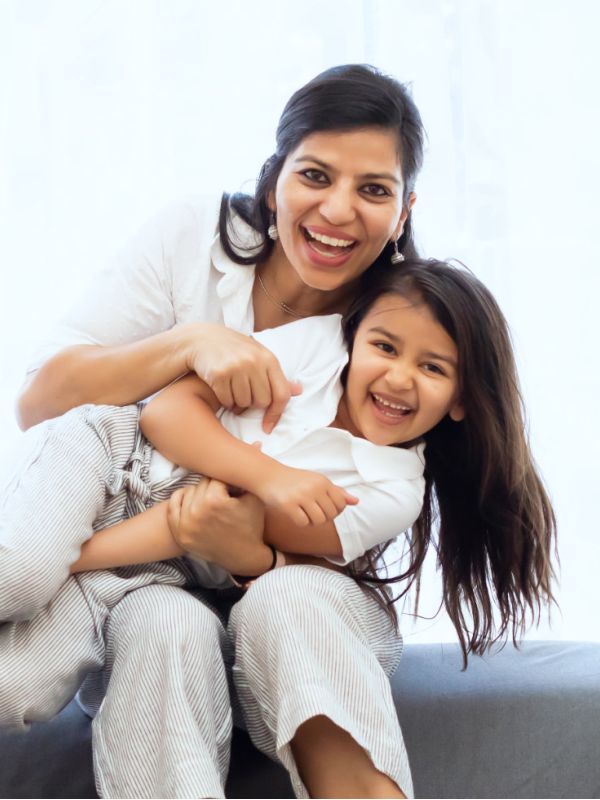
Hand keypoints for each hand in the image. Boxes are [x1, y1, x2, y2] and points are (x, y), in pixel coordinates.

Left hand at [167, 478, 272, 575]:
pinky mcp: (179, 533)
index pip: (217, 477)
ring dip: (200, 493)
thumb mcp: (254, 497)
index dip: (228, 482)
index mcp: (215, 501)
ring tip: (213, 503)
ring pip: (189, 491)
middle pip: (202, 483)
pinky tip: (194, 503)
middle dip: (215, 487)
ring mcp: (185, 524)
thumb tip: (256, 444)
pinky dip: (182, 500)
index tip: (234, 490)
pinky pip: (173, 505)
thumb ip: (249, 472)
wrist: (245, 557)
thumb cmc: (252, 526)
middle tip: (225, 497)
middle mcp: (196, 511)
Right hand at [185, 323, 300, 431]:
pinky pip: (227, 401)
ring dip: (237, 403)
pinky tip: (222, 389)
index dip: (276, 413)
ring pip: (243, 403)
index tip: (268, 426)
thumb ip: (276, 375)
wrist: (203, 339)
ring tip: (232, 389)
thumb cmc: (235, 350)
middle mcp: (254, 362)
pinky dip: (224, 400)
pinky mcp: (219, 373)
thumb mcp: (259, 356)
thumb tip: (299, 390)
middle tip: (244, 393)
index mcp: (268, 359)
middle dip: (252, 403)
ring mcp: (236, 367)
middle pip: (262, 402)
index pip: (281, 394)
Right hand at [258, 465, 358, 526]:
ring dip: (312, 522)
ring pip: (318, 521)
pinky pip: (303, 523)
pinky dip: (300, 522)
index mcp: (323, 481)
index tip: (324, 508)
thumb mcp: (317, 481)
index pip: (341, 505)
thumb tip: (356, 501)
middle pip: (330, 515)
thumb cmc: (295, 480)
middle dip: (323, 517)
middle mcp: (314, 488)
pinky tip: (295, 514)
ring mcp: (301, 496)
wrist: (268, 475)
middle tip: (312, 511)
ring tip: (304, 513)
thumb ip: (336, 492)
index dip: (335, 511)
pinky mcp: (288, 505)